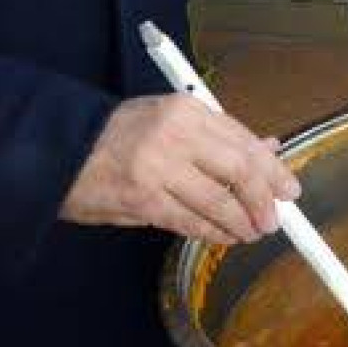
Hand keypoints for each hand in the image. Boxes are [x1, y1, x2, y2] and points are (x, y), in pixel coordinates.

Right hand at [60, 95, 299, 245]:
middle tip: (275, 218)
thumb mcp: (171, 119)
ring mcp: (158, 170)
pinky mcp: (141, 201)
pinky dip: (211, 233)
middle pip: (239, 170)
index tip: (288, 188)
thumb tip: (267, 148)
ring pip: (217, 201)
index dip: (272, 170)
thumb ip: (219, 135)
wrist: (59, 149)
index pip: (244, 141)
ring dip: (240, 222)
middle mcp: (176, 136)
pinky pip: (188, 222)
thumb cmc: (119, 133)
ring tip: (252, 232)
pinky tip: (223, 237)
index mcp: (188, 110)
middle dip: (263, 198)